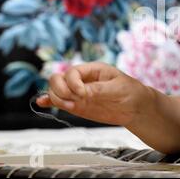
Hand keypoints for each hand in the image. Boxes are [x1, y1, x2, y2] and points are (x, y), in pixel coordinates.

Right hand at [36, 62, 154, 125]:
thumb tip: (82, 93)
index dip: (72, 83)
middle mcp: (82, 80)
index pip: (72, 72)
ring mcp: (78, 93)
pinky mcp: (77, 105)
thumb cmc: (131, 92)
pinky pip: (59, 102)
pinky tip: (42, 103)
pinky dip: (49, 102)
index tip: (82, 94)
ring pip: (56, 91)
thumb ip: (99, 90)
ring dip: (57, 98)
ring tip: (70, 106)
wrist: (136, 108)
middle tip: (73, 100)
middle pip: (58, 78)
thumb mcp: (118, 88)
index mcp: (93, 70)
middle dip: (60, 89)